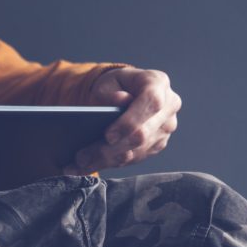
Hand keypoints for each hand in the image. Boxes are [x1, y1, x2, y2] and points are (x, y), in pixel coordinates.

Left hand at [65, 68, 180, 173]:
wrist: (126, 91)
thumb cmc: (116, 84)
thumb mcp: (108, 81)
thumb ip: (111, 90)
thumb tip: (120, 100)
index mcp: (158, 83)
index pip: (150, 103)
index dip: (129, 122)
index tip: (107, 136)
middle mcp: (168, 107)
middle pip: (142, 134)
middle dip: (110, 149)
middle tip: (81, 157)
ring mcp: (165, 128)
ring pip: (136, 151)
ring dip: (106, 161)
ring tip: (78, 164)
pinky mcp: (158, 144)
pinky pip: (135, 158)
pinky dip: (110, 163)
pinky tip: (88, 165)